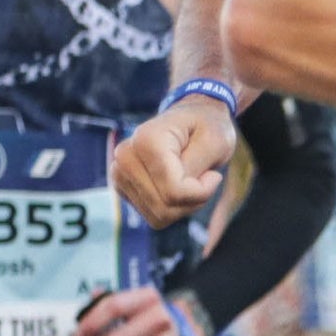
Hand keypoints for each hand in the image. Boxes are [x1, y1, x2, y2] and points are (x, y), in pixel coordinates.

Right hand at [112, 97, 237, 226]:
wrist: (192, 119)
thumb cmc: (207, 127)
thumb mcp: (216, 142)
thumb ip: (196, 168)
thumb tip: (174, 194)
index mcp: (146, 140)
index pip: (174, 191)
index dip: (202, 191)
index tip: (213, 175)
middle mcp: (125, 157)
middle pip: (164, 208)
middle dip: (192, 201)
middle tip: (204, 177)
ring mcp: (119, 174)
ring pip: (159, 216)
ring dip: (183, 206)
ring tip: (191, 179)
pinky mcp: (123, 189)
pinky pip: (154, 217)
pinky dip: (173, 209)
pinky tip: (178, 186)